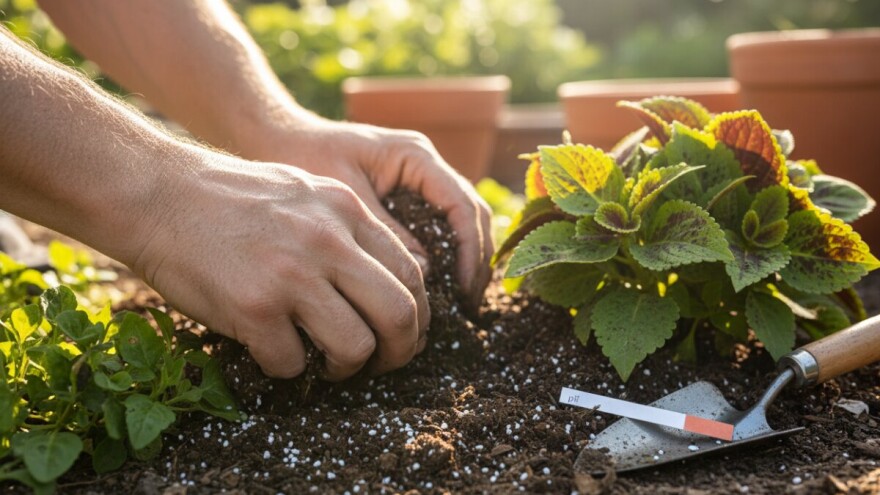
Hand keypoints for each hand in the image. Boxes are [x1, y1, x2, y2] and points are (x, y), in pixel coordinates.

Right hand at [130, 152, 429, 379]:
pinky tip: (271, 351)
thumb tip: (382, 279)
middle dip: (400, 351)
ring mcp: (292, 275)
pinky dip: (286, 368)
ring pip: (355, 346)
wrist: (158, 194)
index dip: (417, 314)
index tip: (404, 332)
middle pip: (399, 314)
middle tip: (384, 363)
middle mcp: (328, 242)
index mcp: (346, 211)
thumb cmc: (229, 197)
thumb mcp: (304, 191)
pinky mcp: (254, 308)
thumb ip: (346, 229)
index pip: (411, 272)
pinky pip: (291, 363)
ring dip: (346, 367)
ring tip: (326, 363)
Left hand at [242, 117, 493, 308]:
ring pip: (461, 222)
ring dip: (465, 261)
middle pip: (471, 215)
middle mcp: (426, 165)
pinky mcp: (406, 196)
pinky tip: (435, 287)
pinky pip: (438, 226)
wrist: (276, 139)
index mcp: (415, 156)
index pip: (462, 206)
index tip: (462, 290)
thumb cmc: (305, 161)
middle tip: (469, 305)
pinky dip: (443, 256)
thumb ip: (386, 234)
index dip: (469, 251)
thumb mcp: (345, 202)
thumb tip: (424, 276)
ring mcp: (419, 180)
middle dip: (475, 260)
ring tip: (459, 303)